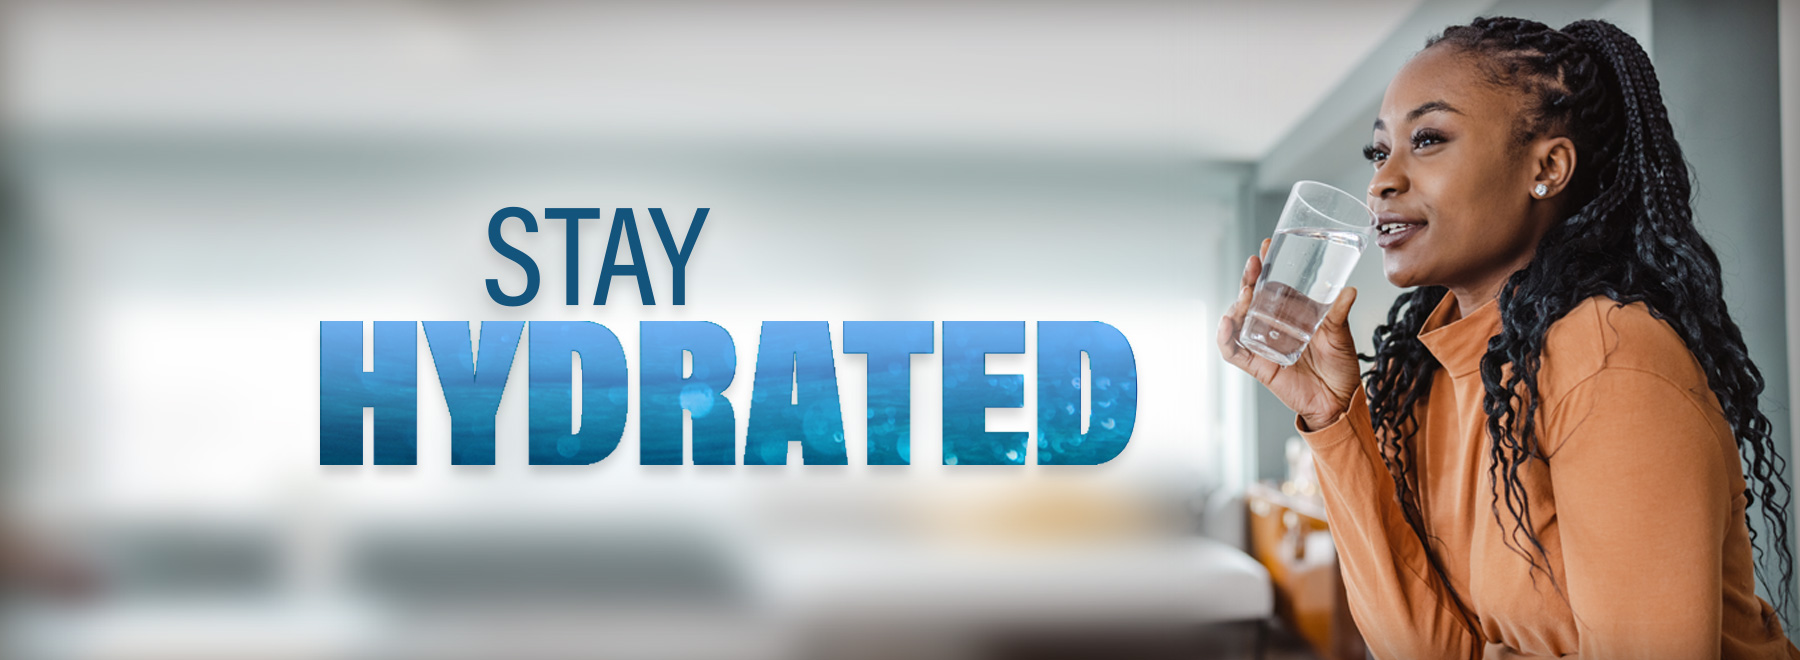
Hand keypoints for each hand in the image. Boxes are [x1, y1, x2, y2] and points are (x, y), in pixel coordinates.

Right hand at [1216, 238, 1363, 430]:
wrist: (1339, 402)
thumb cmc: (1341, 368)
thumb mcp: (1341, 336)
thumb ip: (1339, 314)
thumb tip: (1348, 290)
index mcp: (1292, 314)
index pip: (1273, 285)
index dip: (1266, 266)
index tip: (1268, 246)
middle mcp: (1273, 326)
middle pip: (1251, 298)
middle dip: (1248, 279)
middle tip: (1253, 265)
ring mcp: (1262, 344)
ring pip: (1238, 320)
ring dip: (1236, 304)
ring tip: (1246, 294)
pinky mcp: (1257, 365)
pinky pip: (1233, 350)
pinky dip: (1224, 337)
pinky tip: (1227, 323)